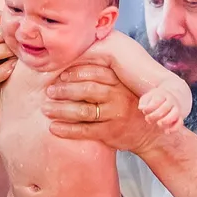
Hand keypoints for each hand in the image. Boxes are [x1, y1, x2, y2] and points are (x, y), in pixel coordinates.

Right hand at [0, 9, 14, 86]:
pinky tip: (14, 65)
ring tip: (17, 52)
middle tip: (17, 38)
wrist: (24, 67)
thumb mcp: (15, 16)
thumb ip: (10, 4)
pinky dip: (4, 70)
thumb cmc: (21, 36)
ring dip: (4, 52)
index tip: (9, 20)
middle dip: (2, 36)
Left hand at [44, 60, 169, 155]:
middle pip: (87, 90)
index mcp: (120, 82)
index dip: (76, 72)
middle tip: (49, 91)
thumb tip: (74, 63)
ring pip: (84, 110)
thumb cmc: (129, 106)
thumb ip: (105, 77)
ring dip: (61, 110)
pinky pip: (85, 130)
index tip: (60, 75)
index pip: (96, 72)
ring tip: (46, 108)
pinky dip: (67, 130)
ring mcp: (115, 115)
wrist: (149, 133)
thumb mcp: (123, 87)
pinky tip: (54, 128)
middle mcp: (119, 97)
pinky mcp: (111, 133)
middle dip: (65, 90)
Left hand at [138, 87, 183, 130]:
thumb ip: (144, 102)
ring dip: (167, 120)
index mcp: (162, 95)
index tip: (143, 111)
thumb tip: (141, 108)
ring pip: (175, 114)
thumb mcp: (148, 97)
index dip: (149, 107)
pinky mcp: (179, 117)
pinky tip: (166, 131)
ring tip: (159, 124)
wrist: (172, 98)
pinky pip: (180, 122)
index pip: (157, 100)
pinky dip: (174, 128)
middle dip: (155, 115)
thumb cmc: (156, 99)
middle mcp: (171, 101)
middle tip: (147, 119)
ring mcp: (176, 109)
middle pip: (165, 107)